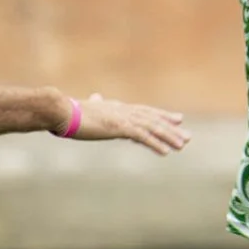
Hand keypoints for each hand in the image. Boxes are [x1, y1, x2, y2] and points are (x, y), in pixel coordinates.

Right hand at [70, 94, 190, 155]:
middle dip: (171, 128)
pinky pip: (142, 136)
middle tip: (187, 137)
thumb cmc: (68, 112)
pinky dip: (155, 143)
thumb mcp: (86, 108)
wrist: (60, 110)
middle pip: (153, 119)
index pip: (144, 111)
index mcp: (117, 107)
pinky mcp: (118, 127)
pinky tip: (165, 152)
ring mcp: (122, 118)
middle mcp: (123, 110)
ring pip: (152, 127)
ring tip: (182, 146)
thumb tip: (96, 97)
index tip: (177, 119)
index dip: (162, 116)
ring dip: (168, 137)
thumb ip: (95, 104)